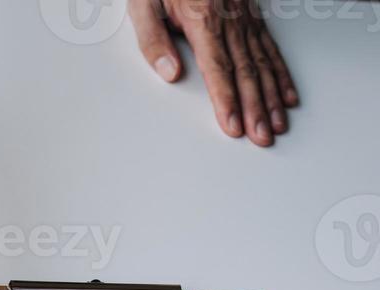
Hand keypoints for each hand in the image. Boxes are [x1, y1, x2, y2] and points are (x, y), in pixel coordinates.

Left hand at [129, 0, 297, 145]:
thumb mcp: (144, 3)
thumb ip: (153, 40)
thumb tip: (169, 72)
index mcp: (202, 14)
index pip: (217, 66)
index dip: (226, 99)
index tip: (233, 125)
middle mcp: (230, 17)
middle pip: (245, 70)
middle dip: (254, 107)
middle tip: (260, 136)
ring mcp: (244, 17)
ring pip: (261, 62)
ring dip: (270, 96)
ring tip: (276, 124)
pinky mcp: (251, 16)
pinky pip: (269, 48)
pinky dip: (280, 74)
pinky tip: (286, 95)